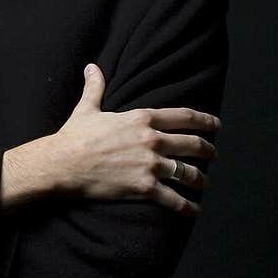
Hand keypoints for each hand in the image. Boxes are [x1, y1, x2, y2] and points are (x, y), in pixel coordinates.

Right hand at [52, 63, 220, 214]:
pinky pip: (174, 199)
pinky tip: (194, 210)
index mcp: (142, 119)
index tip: (216, 126)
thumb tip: (91, 67)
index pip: (185, 117)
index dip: (205, 121)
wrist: (61, 164)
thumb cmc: (73, 137)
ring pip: (188, 172)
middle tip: (213, 154)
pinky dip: (187, 206)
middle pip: (192, 145)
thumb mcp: (87, 108)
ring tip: (202, 182)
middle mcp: (152, 140)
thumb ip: (95, 88)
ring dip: (199, 179)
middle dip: (207, 150)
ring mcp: (150, 165)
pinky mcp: (144, 187)